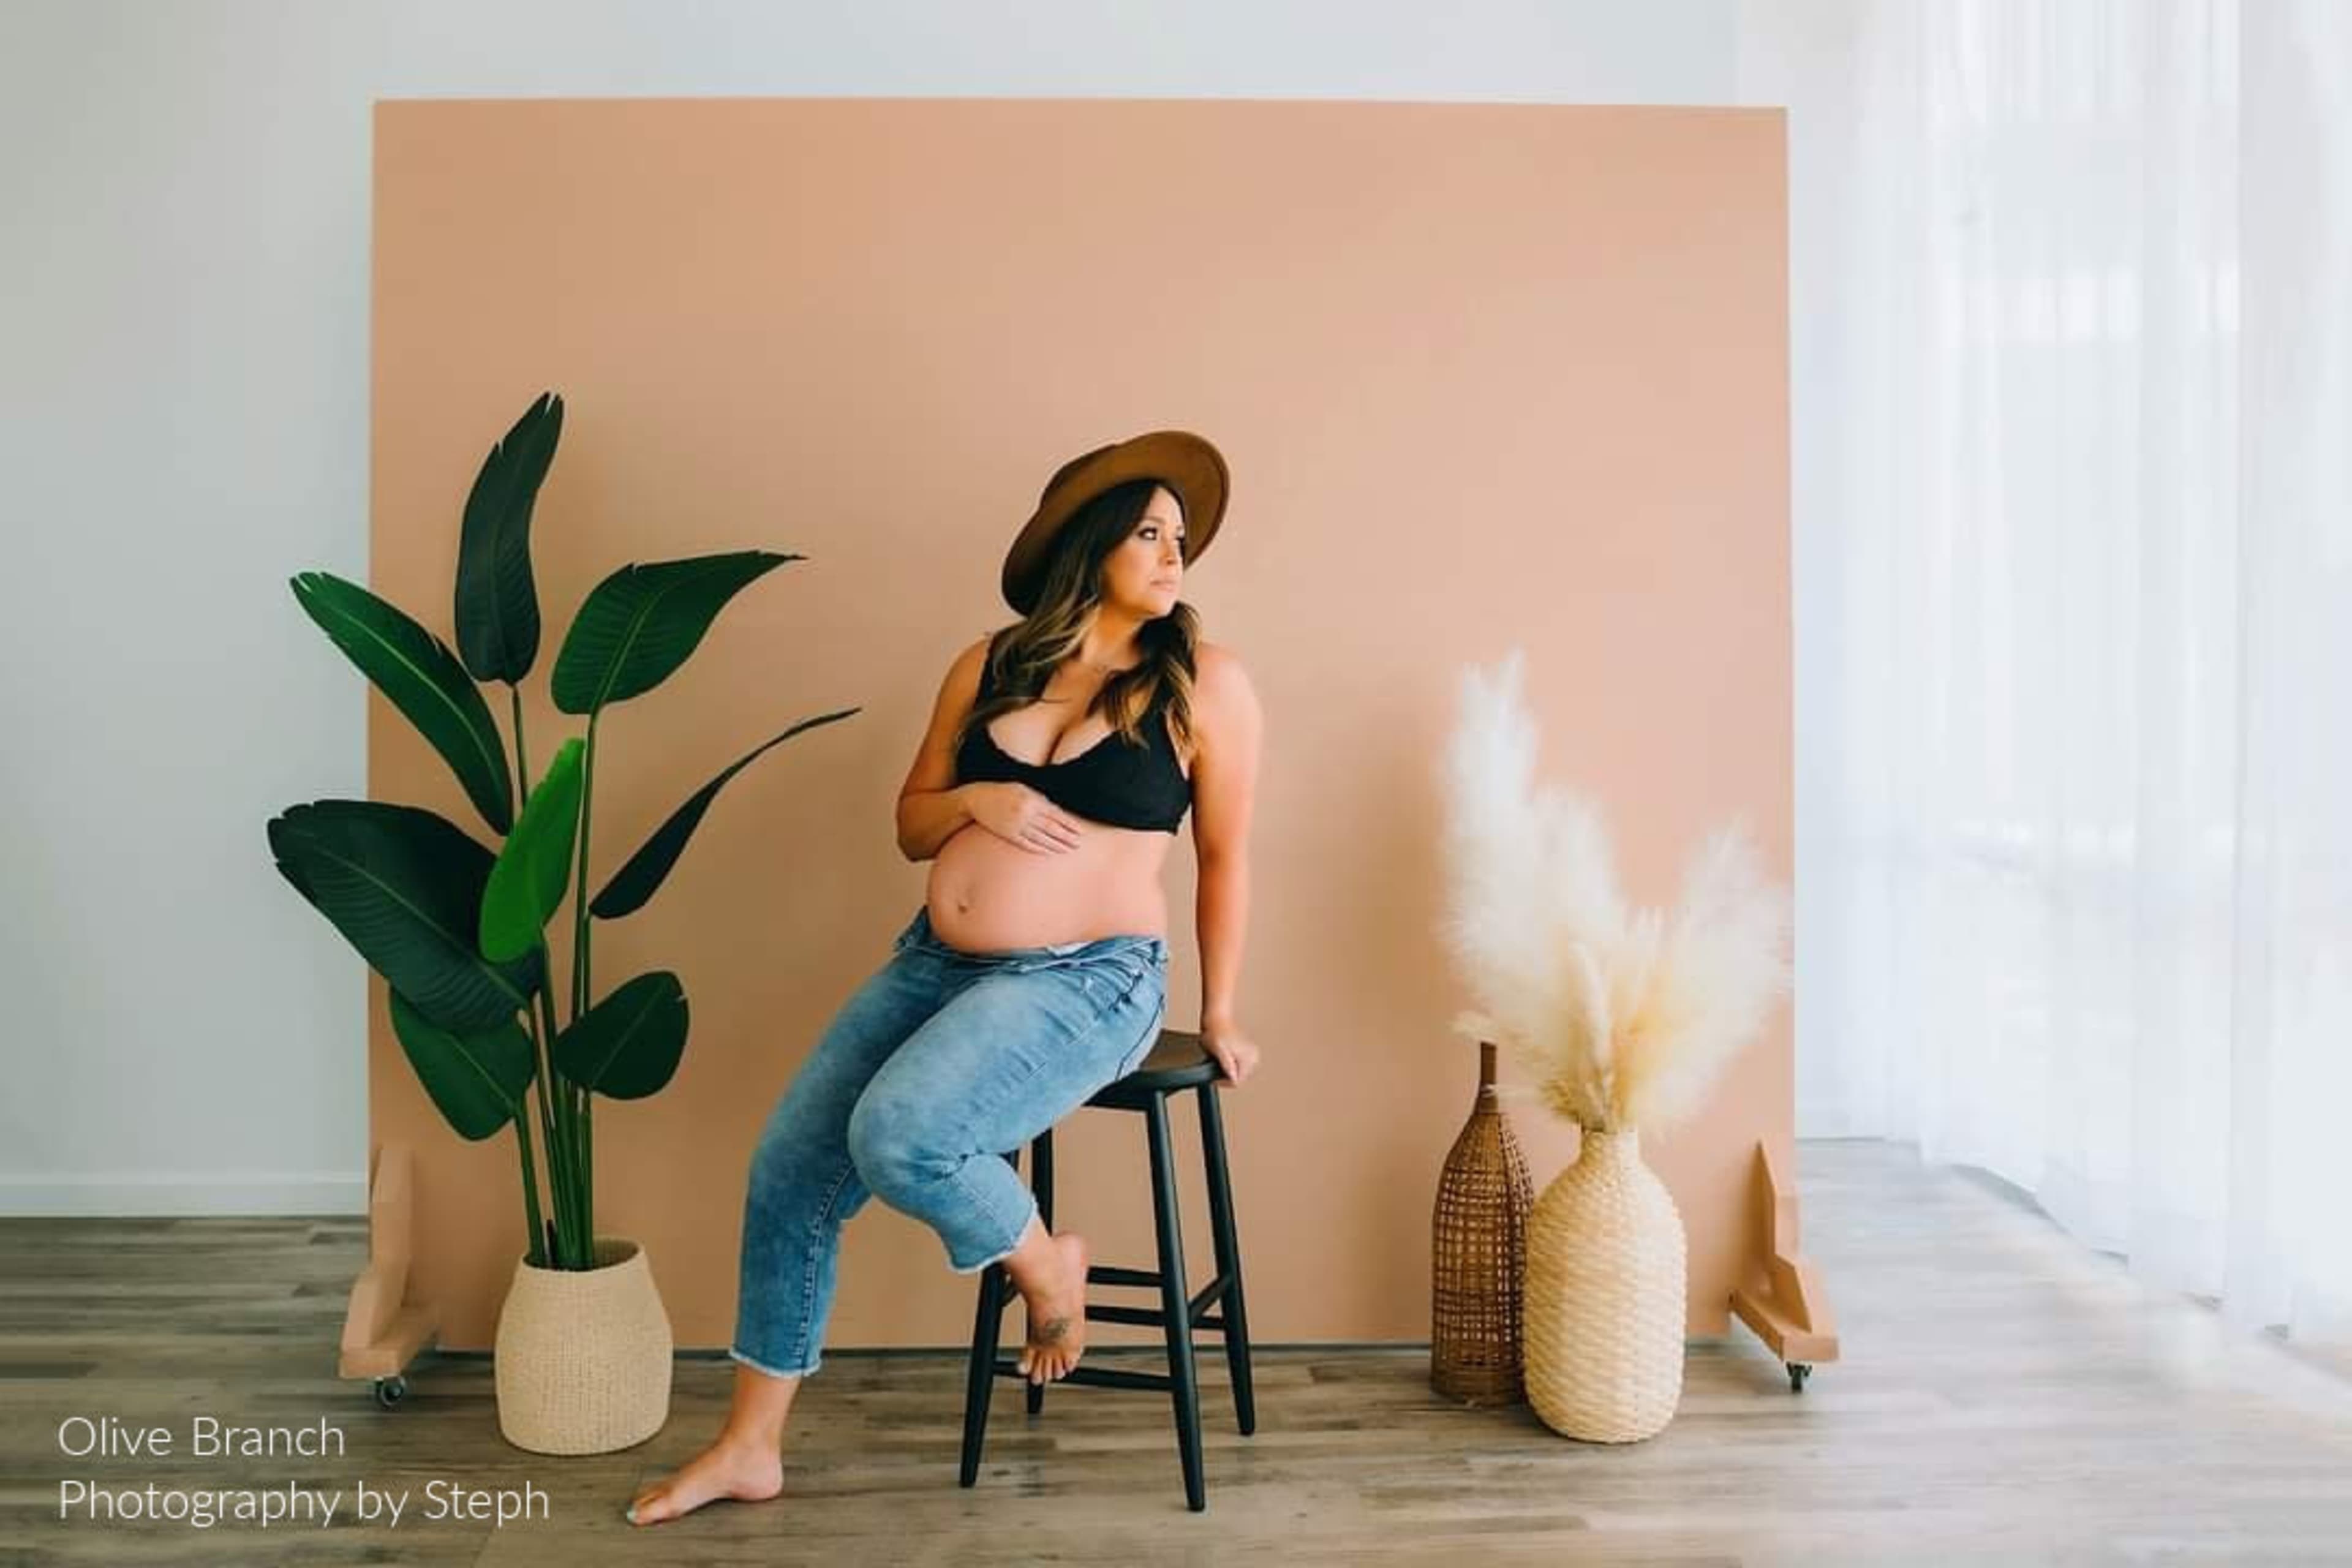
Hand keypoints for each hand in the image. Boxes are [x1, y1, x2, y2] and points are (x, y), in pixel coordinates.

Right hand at [964, 782, 1083, 853]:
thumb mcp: (1023, 789)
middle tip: (1079, 844)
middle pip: (1052, 828)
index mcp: (1032, 800)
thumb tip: (1057, 812)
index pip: (1056, 815)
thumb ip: (1040, 799)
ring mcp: (1017, 825)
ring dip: (1056, 845)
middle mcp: (1026, 813)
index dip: (1069, 824)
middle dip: (1067, 837)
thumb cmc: (1003, 791)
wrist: (977, 799)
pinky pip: (1027, 844)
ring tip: (1068, 850)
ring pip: (1042, 839)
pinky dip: (1040, 849)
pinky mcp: (1008, 835)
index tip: (1081, 831)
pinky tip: (1049, 852)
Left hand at [1199, 1016, 1259, 1086]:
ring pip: (1240, 1072)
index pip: (1237, 1082)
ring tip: (1219, 1060)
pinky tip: (1225, 1056)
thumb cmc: (1216, 1030)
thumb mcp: (1218, 1050)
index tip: (1213, 1076)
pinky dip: (1232, 1064)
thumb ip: (1227, 1065)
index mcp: (1248, 1057)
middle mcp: (1253, 1056)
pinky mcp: (1248, 1051)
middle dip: (1227, 1075)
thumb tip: (1233, 1078)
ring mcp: (1251, 1053)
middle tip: (1215, 1066)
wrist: (1217, 1017)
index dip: (1223, 1081)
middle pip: (1239, 1078)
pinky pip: (1240, 1065)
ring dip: (1229, 1070)